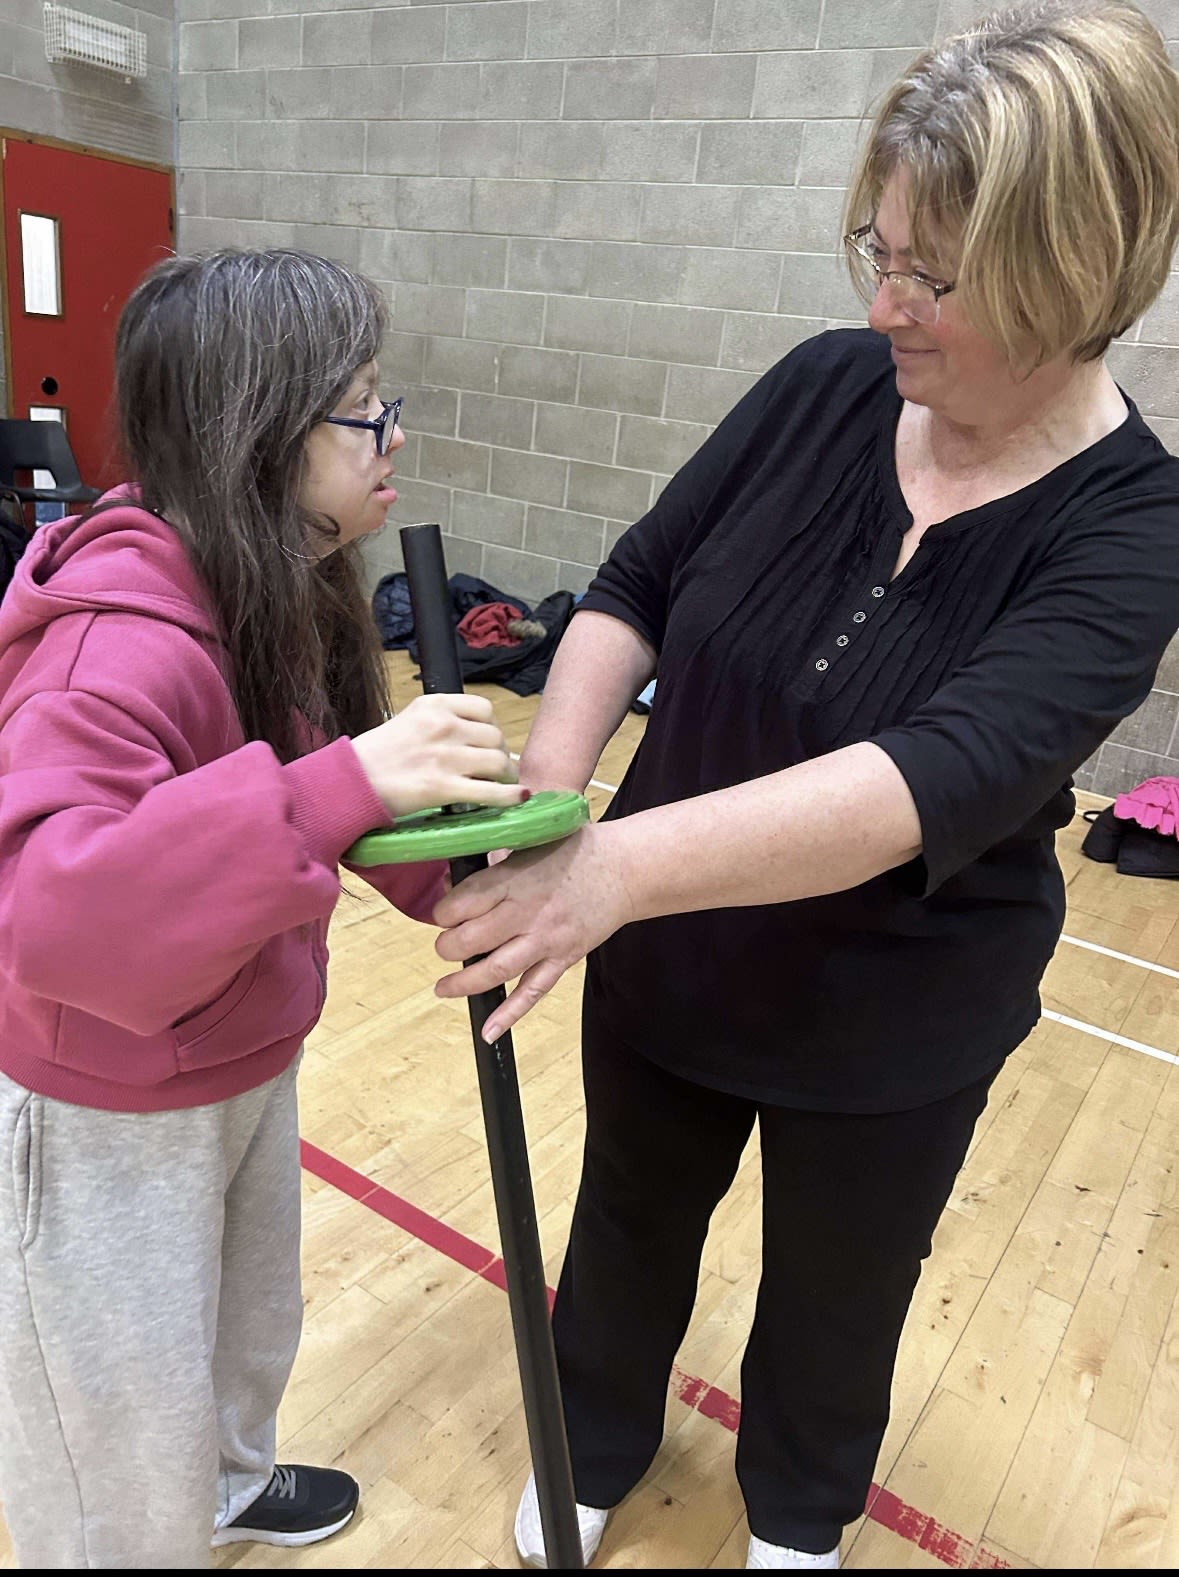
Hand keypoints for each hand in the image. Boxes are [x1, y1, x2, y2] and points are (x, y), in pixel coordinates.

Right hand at [353, 693, 521, 820]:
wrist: (350, 782)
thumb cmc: (376, 755)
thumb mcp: (409, 721)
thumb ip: (441, 723)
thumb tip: (476, 739)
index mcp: (434, 705)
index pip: (483, 708)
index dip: (491, 728)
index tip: (488, 743)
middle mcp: (443, 725)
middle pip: (495, 737)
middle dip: (501, 755)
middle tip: (496, 770)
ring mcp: (444, 756)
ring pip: (498, 762)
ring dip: (506, 776)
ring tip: (502, 785)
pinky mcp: (442, 787)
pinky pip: (490, 791)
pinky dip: (509, 796)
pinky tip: (518, 799)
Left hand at [432, 823, 636, 1040]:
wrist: (625, 870)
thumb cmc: (575, 851)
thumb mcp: (530, 842)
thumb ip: (492, 863)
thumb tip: (452, 884)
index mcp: (515, 880)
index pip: (463, 903)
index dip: (443, 913)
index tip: (442, 915)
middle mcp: (528, 912)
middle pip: (473, 940)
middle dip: (448, 947)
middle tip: (444, 946)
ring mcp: (547, 940)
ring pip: (497, 970)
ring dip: (464, 983)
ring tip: (443, 988)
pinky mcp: (564, 959)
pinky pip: (533, 992)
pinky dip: (510, 1014)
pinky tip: (489, 1031)